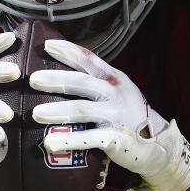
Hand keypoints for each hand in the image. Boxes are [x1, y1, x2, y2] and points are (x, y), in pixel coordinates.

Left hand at [29, 40, 189, 190]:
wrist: (158, 144)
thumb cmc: (130, 116)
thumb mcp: (118, 92)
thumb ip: (97, 82)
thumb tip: (62, 74)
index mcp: (114, 79)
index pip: (89, 59)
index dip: (68, 51)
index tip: (46, 46)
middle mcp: (115, 93)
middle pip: (81, 83)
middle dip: (55, 80)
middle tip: (32, 79)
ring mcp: (116, 116)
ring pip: (82, 109)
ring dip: (57, 111)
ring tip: (35, 113)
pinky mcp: (115, 138)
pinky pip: (88, 139)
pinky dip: (68, 141)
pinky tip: (50, 143)